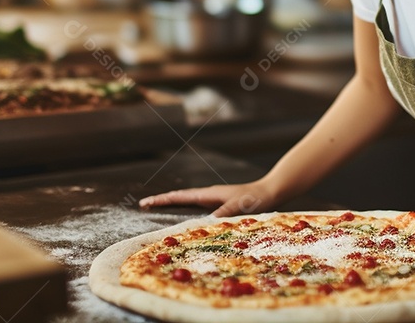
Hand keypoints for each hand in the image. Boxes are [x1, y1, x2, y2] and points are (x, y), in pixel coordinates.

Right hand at [139, 180, 279, 216]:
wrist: (270, 192)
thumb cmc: (256, 199)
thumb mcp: (239, 206)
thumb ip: (223, 214)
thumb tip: (206, 223)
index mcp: (209, 194)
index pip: (180, 196)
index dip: (162, 199)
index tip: (145, 202)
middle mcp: (208, 195)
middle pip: (180, 197)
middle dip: (162, 201)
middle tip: (143, 205)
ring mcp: (213, 200)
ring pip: (187, 202)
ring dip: (172, 204)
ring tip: (157, 209)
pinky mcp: (220, 206)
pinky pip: (197, 208)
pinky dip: (185, 210)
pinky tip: (185, 219)